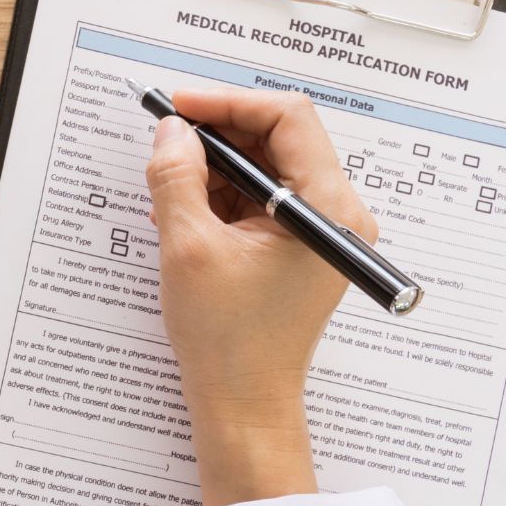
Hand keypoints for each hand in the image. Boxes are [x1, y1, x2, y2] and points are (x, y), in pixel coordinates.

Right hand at [144, 89, 375, 505]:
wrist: (244, 401)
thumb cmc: (230, 341)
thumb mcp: (189, 248)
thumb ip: (177, 178)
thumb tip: (171, 132)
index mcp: (328, 208)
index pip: (288, 118)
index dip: (228, 103)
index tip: (181, 108)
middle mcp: (337, 214)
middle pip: (281, 138)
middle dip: (220, 134)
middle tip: (168, 139)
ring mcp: (322, 231)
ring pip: (269, 167)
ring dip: (218, 167)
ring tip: (172, 189)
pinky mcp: (301, 247)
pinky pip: (264, 198)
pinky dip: (224, 195)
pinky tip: (188, 213)